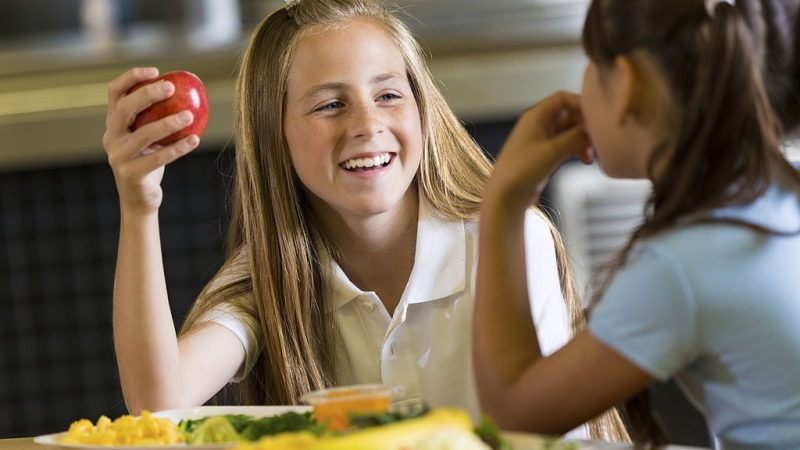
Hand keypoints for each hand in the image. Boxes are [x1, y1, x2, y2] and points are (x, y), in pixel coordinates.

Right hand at [103, 67, 199, 215]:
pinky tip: (194, 139)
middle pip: (124, 109)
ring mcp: (118, 157)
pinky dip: (177, 148)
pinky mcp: (130, 174)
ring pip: (143, 134)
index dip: (132, 78)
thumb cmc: (149, 162)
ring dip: (168, 123)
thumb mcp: (149, 138)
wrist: (140, 199)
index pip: (115, 93)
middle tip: (172, 87)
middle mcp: (111, 138)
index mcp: (113, 124)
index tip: (156, 72)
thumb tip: (189, 92)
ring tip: (189, 115)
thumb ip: (157, 118)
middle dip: (147, 94)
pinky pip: (157, 158)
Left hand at [487, 91, 592, 209]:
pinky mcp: (546, 155)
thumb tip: (594, 128)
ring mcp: (543, 140)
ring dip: (583, 139)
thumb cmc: (520, 170)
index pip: (562, 98)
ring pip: (570, 132)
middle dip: (585, 125)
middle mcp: (539, 125)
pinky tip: (586, 159)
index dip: (580, 103)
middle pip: (569, 115)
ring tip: (592, 151)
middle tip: (598, 137)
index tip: (597, 115)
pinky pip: (567, 145)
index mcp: (536, 116)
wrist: (506, 195)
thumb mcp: (552, 150)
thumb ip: (576, 136)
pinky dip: (577, 150)